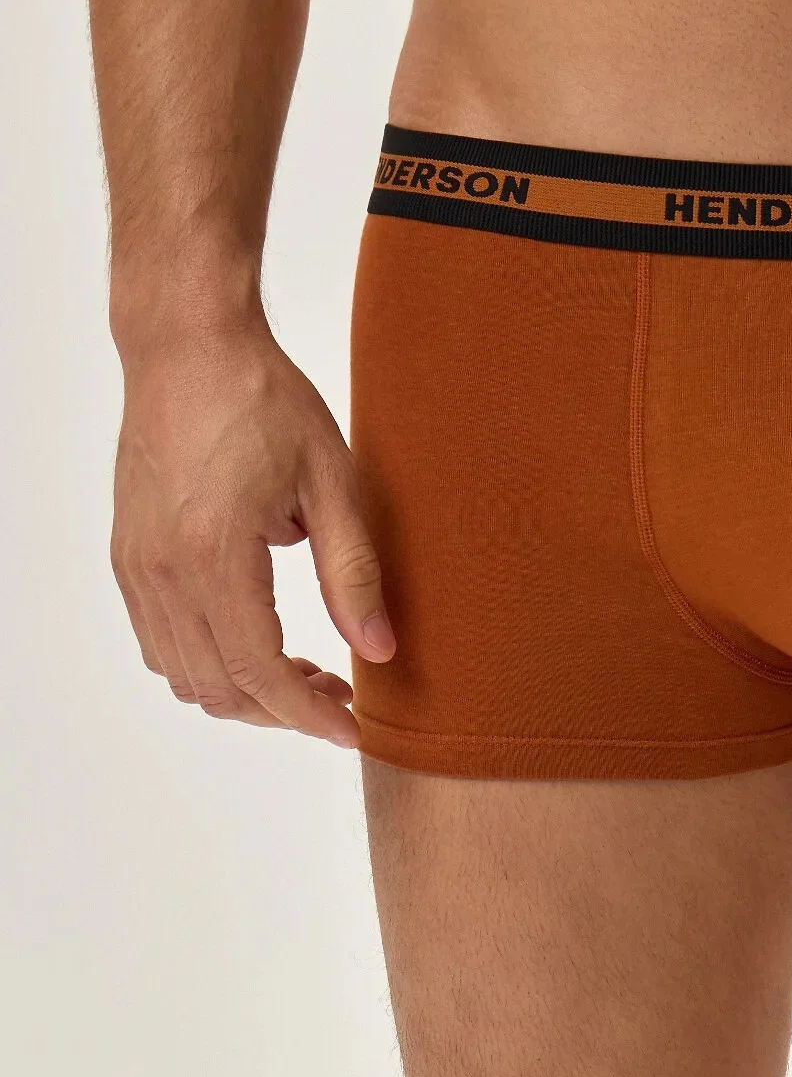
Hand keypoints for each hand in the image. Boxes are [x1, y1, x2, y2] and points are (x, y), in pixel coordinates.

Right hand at [111, 320, 394, 747]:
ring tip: (305, 670)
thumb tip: (379, 650)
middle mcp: (163, 570)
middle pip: (217, 688)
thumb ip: (353, 572)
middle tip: (339, 696)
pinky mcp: (128, 555)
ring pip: (182, 674)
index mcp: (214, 553)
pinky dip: (207, 661)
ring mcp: (137, 565)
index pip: (259, 672)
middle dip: (282, 710)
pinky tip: (256, 637)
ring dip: (243, 690)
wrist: (187, 347)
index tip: (352, 729)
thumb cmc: (264, 399)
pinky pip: (159, 640)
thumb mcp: (331, 480)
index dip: (308, 714)